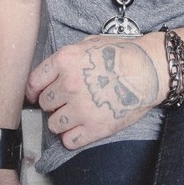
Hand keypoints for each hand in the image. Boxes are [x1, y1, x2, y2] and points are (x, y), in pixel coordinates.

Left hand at [26, 33, 165, 149]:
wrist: (149, 68)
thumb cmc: (122, 53)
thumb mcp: (89, 43)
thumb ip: (67, 57)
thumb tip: (52, 72)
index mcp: (65, 60)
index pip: (34, 82)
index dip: (34, 90)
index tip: (36, 94)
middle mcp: (69, 84)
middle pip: (44, 103)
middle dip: (53, 102)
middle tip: (66, 99)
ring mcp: (81, 108)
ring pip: (53, 124)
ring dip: (61, 120)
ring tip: (75, 113)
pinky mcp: (95, 127)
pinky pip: (69, 140)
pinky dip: (72, 136)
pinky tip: (82, 126)